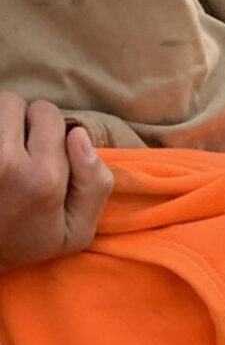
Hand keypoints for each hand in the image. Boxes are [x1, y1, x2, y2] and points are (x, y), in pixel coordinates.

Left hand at [0, 94, 113, 273]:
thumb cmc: (28, 241)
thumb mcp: (76, 232)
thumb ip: (95, 186)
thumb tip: (80, 135)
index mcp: (42, 178)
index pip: (50, 114)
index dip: (52, 133)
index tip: (47, 158)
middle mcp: (5, 159)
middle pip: (16, 103)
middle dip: (22, 123)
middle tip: (22, 153)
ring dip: (2, 123)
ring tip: (5, 151)